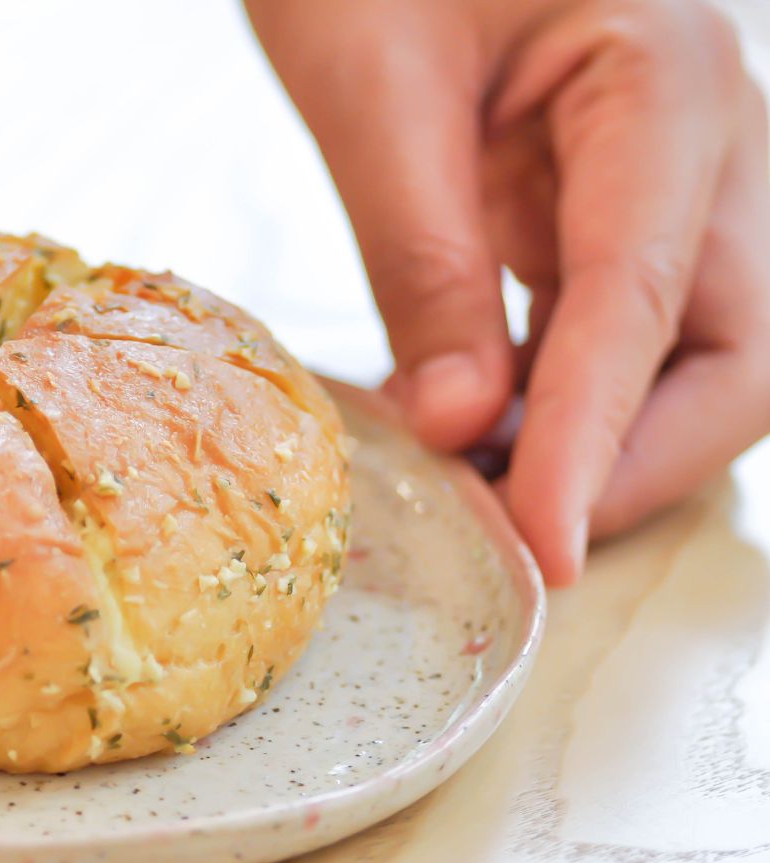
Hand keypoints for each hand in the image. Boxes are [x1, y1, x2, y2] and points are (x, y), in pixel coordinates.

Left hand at [247, 0, 769, 583]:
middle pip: (731, 351)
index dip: (595, 438)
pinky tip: (484, 433)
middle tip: (519, 539)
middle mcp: (704, 138)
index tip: (542, 543)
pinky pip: (623, 333)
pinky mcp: (617, 208)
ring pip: (694, 357)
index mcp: (662, 79)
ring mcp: (672, 178)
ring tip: (490, 500)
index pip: (642, 299)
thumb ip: (422, 257)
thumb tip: (461, 426)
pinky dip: (565, 400)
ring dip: (605, 443)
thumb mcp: (372, 89)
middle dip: (638, 462)